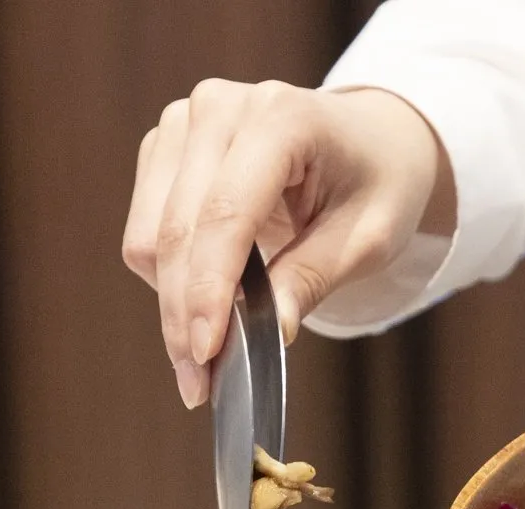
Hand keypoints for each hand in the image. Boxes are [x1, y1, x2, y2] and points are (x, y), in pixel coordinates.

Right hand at [122, 80, 453, 407]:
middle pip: (178, 231)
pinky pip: (146, 231)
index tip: (205, 354)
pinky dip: (170, 278)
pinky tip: (207, 300)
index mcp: (282, 117)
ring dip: (172, 303)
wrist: (371, 139)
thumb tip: (265, 333)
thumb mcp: (368, 238)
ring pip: (150, 237)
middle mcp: (222, 108)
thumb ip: (312, 278)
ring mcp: (185, 122)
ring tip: (209, 350)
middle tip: (198, 385)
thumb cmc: (378, 183)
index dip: (208, 290)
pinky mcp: (166, 146)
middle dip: (184, 316)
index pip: (225, 214)